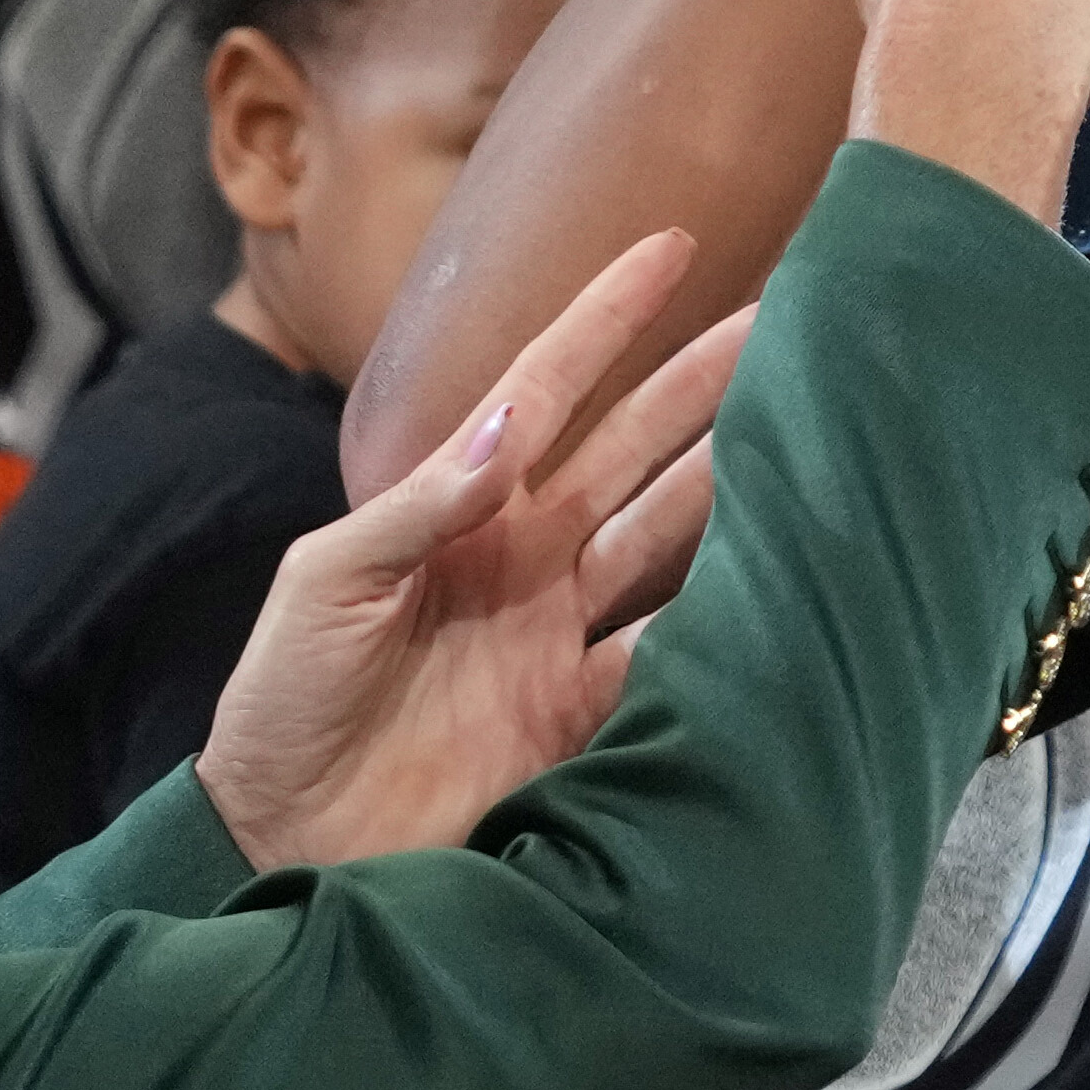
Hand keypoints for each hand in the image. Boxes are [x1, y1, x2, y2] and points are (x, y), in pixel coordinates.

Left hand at [198, 231, 737, 866]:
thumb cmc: (284, 699)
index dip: (606, 320)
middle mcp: (521, 563)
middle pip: (633, 455)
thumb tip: (515, 422)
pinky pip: (665, 659)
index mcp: (458, 513)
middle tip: (783, 328)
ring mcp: (556, 638)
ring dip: (732, 488)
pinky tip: (774, 584)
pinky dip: (719, 626)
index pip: (545, 391)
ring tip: (806, 436)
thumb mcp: (326, 581)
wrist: (285, 839)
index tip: (669, 250)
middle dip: (702, 388)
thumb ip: (420, 506)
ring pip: (666, 543)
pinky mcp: (577, 720)